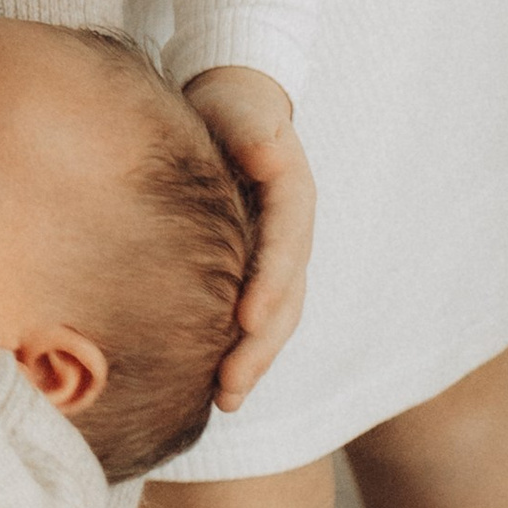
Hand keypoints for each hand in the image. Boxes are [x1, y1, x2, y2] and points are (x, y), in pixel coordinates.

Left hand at [183, 65, 313, 404]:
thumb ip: (256, 133)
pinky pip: (252, 316)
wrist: (233, 105)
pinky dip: (239, 350)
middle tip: (229, 387)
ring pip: (274, 319)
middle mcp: (292, 236)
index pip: (285, 249)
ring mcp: (276, 256)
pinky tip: (213, 385)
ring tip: (224, 401)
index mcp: (293, 198)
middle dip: (260, 347)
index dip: (270, 285)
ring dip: (252, 361)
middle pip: (284, 300)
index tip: (247, 319)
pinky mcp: (253, 268)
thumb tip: (266, 154)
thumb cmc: (233, 106)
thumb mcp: (245, 109)